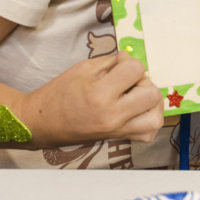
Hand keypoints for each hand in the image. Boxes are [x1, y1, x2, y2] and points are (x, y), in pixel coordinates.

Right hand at [20, 52, 163, 147]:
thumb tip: (130, 60)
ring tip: (136, 96)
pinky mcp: (119, 138)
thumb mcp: (83, 68)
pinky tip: (138, 111)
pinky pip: (148, 134)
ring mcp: (118, 130)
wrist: (43, 123)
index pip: (135, 69)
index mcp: (100, 93)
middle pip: (152, 93)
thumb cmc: (60, 92)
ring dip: (151, 102)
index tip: (118, 64)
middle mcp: (113, 115)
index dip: (128, 61)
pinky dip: (149, 121)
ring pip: (156, 118)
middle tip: (128, 81)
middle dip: (143, 81)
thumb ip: (111, 62)